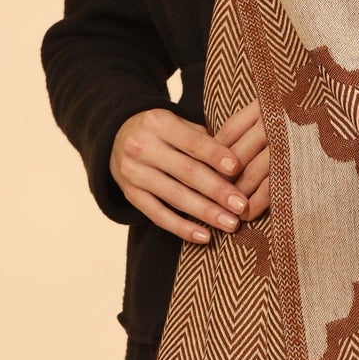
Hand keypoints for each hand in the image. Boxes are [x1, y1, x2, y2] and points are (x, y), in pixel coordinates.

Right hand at [110, 96, 269, 242]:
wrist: (117, 137)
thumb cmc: (164, 132)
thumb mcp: (179, 123)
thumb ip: (205, 139)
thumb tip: (238, 165)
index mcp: (158, 123)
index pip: (192, 142)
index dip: (215, 155)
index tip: (237, 169)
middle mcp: (142, 147)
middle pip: (186, 172)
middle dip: (217, 190)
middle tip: (242, 206)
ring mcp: (133, 173)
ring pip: (174, 196)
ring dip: (205, 213)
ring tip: (230, 224)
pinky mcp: (129, 194)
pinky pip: (157, 215)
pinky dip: (181, 228)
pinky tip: (204, 237)